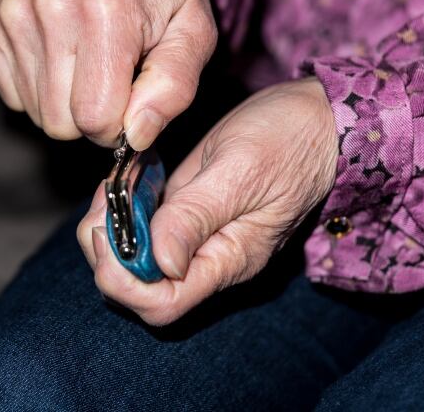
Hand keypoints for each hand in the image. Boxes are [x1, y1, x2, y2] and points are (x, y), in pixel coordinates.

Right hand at [0, 0, 216, 149]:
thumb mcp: (194, 35)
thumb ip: (174, 88)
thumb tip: (136, 135)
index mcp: (106, 9)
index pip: (94, 118)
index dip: (119, 125)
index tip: (134, 99)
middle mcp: (51, 5)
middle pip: (59, 122)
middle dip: (92, 116)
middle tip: (114, 80)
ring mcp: (15, 10)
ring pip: (35, 112)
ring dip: (67, 102)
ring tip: (92, 62)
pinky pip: (12, 96)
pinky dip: (40, 88)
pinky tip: (64, 56)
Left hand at [77, 78, 338, 324]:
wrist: (317, 120)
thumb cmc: (289, 140)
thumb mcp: (240, 171)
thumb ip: (197, 216)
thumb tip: (158, 261)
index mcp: (228, 260)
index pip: (162, 303)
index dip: (121, 279)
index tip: (108, 229)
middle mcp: (210, 259)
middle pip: (139, 288)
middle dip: (107, 251)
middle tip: (106, 200)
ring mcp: (199, 238)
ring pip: (135, 259)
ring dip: (112, 227)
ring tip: (114, 186)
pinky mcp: (191, 215)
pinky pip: (146, 229)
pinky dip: (124, 210)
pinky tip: (126, 181)